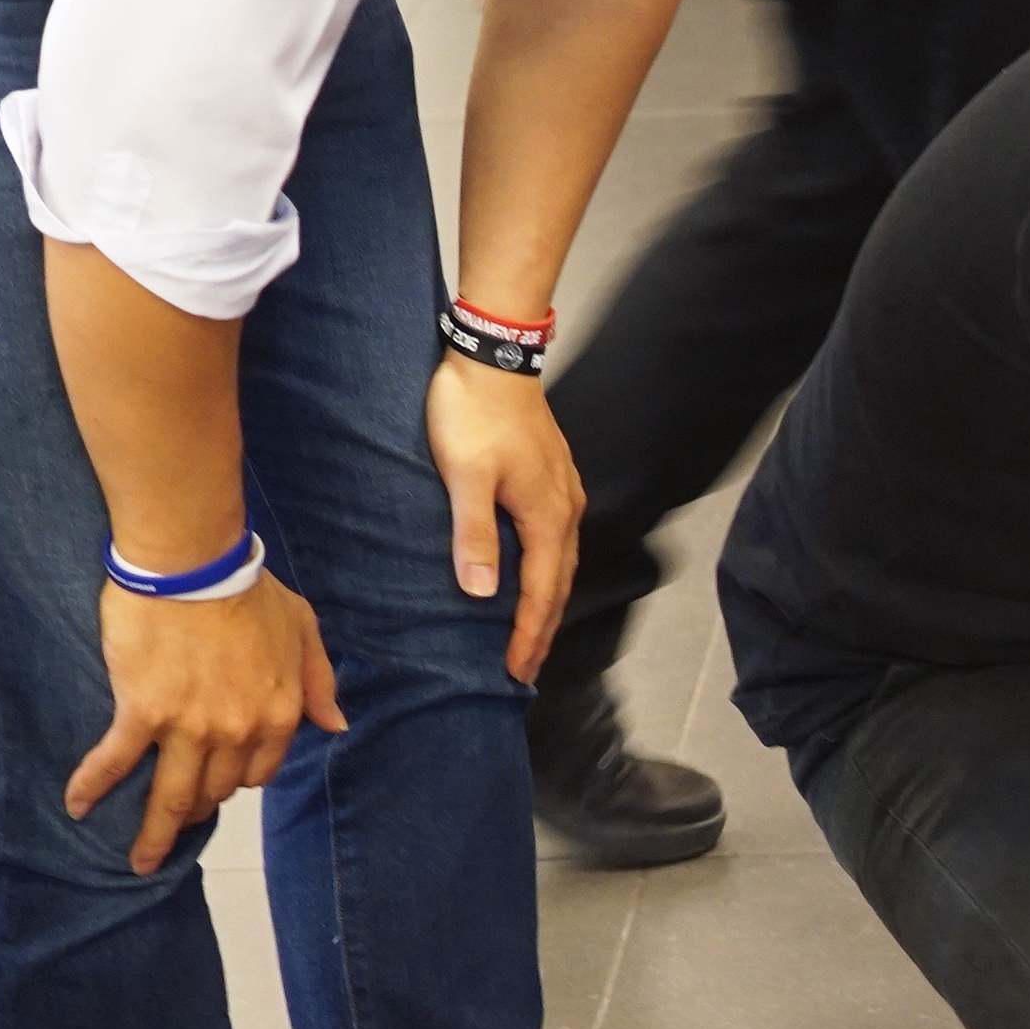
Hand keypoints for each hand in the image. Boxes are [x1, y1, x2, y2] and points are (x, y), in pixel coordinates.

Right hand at [66, 574, 346, 875]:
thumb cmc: (249, 589)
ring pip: (172, 796)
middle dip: (197, 809)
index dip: (238, 780)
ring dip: (154, 833)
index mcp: (279, 714)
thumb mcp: (304, 630)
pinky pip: (116, 762)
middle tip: (175, 819)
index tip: (218, 784)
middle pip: (216, 790)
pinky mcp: (143, 712)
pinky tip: (79, 809)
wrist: (194, 564)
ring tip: (139, 858)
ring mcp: (190, 727)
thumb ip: (318, 682)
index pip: (259, 772)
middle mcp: (238, 731)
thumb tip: (335, 726)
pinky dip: (94, 788)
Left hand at [425, 351, 584, 680]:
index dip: (528, 636)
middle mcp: (565, 510)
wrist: (494, 355)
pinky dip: (548, 569)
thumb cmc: (473, 412)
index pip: (541, 594)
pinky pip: (557, 539)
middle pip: (560, 585)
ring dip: (549, 601)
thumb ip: (473, 536)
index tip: (516, 672)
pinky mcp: (554, 477)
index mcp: (546, 517)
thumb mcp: (465, 477)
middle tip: (527, 668)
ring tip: (533, 631)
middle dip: (544, 629)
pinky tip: (535, 571)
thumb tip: (480, 593)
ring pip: (562, 562)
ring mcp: (564, 492)